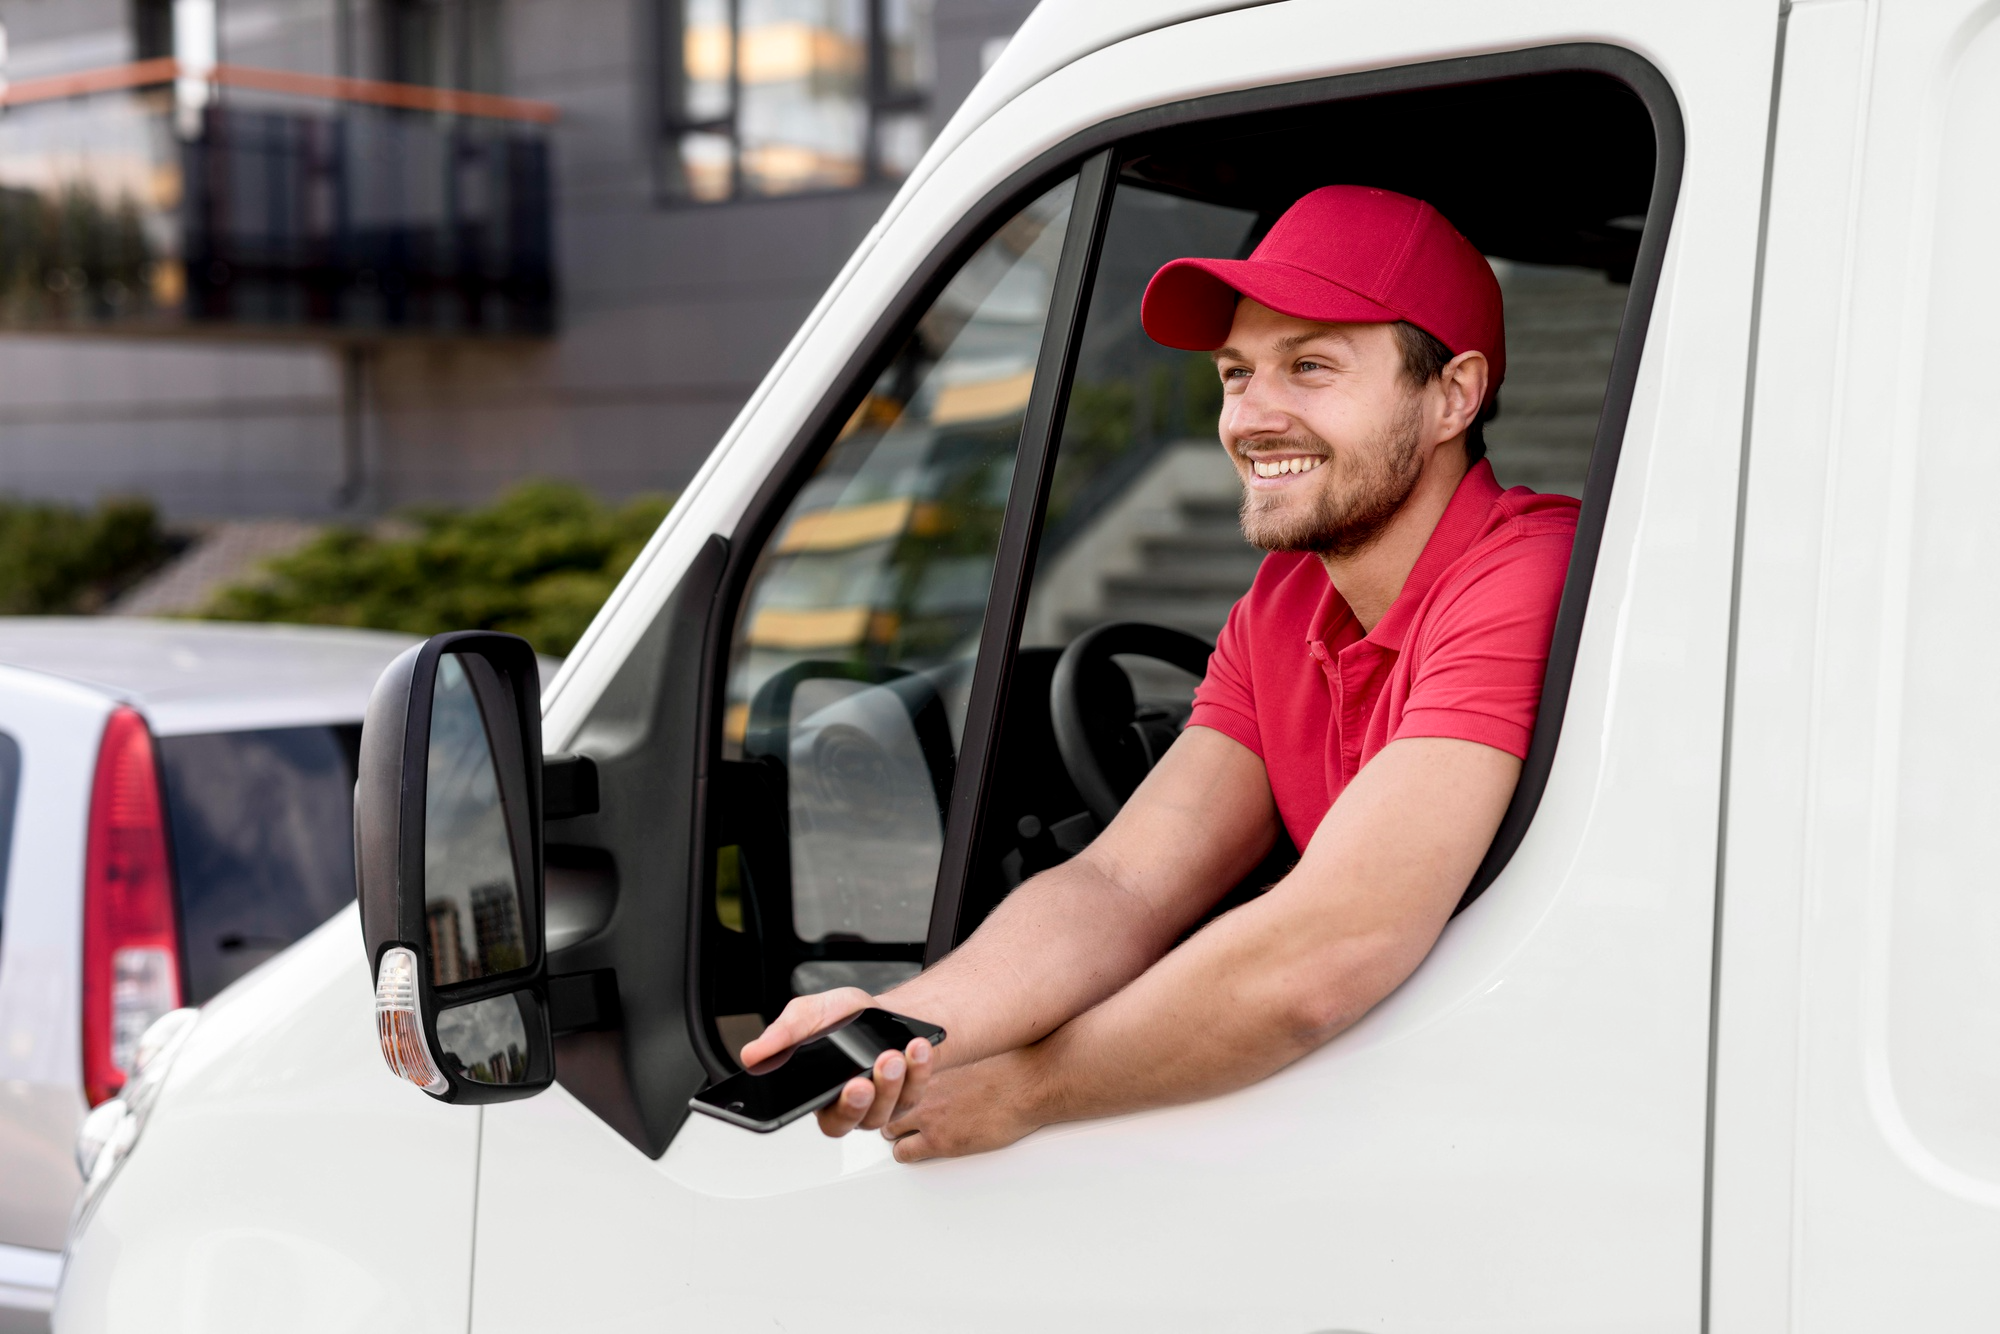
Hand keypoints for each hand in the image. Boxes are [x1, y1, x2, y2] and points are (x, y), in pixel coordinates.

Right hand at [736, 987, 937, 1138]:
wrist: (885, 1011)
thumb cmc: (846, 1019)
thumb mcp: (809, 1015)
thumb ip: (783, 1034)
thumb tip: (751, 1054)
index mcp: (820, 1093)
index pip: (816, 1114)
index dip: (826, 1110)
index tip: (838, 1089)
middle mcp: (851, 1105)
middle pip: (853, 1120)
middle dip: (860, 1102)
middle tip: (864, 1080)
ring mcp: (882, 1102)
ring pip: (887, 1109)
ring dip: (892, 1083)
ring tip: (892, 1055)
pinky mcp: (909, 1093)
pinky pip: (915, 1090)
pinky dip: (919, 1069)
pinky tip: (917, 1048)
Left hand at [881, 1049, 1044, 1161]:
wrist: (1026, 1086)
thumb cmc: (1009, 1069)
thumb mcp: (970, 1056)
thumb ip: (948, 1063)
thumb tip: (946, 1069)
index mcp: (928, 1065)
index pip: (894, 1078)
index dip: (896, 1089)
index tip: (899, 1094)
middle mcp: (921, 1088)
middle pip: (886, 1104)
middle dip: (892, 1112)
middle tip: (903, 1119)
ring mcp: (927, 1115)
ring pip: (888, 1130)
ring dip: (898, 1134)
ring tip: (911, 1138)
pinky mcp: (939, 1141)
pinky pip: (903, 1154)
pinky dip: (908, 1155)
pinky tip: (921, 1152)